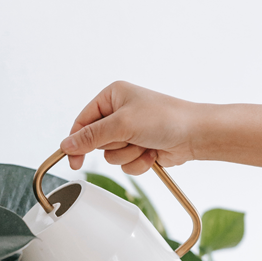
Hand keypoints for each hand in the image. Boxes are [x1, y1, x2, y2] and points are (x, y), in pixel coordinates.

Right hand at [60, 81, 197, 174]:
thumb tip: (66, 145)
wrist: (195, 134)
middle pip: (96, 142)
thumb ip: (91, 137)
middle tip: (130, 138)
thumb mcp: (122, 124)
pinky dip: (138, 162)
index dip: (76, 141)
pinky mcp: (138, 147)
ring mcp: (129, 132)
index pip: (82, 122)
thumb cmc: (165, 118)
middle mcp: (118, 113)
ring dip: (128, 155)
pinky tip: (152, 152)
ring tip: (145, 144)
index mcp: (111, 96)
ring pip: (111, 156)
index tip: (72, 159)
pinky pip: (125, 164)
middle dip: (115, 146)